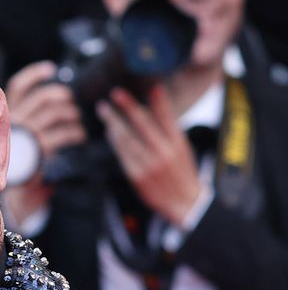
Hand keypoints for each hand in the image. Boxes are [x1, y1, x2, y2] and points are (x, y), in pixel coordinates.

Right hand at [5, 61, 86, 159]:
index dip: (35, 75)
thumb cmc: (20, 150)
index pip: (18, 86)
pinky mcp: (40, 147)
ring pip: (56, 113)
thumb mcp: (17, 129)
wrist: (14, 178)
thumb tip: (56, 94)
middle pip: (43, 97)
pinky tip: (80, 134)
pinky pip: (64, 133)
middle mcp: (18, 120)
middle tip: (70, 99)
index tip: (51, 69)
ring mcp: (29, 133)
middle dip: (62, 94)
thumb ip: (27, 112)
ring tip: (77, 117)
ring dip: (72, 113)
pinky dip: (76, 132)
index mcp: (9, 112)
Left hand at [97, 84, 201, 226]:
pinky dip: (115, 141)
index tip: (153, 86)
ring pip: (128, 138)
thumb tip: (155, 105)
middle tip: (116, 93)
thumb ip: (169, 130)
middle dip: (128, 107)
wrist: (184, 203)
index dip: (160, 101)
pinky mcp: (137, 176)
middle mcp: (164, 152)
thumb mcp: (182, 148)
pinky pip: (123, 154)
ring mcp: (150, 164)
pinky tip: (109, 131)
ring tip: (104, 109)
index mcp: (178, 143)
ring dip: (114, 122)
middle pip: (144, 125)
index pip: (168, 118)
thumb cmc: (181, 173)